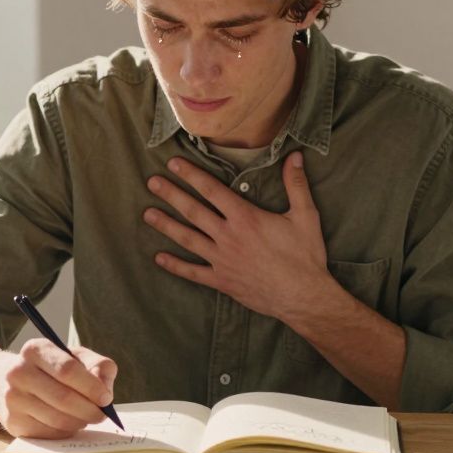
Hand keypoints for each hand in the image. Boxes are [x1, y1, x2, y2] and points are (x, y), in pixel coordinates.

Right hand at [0, 339, 117, 438]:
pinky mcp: (13, 422)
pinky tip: (69, 423)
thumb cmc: (51, 369)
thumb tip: (104, 390)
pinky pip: (48, 433)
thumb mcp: (75, 357)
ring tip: (86, 417)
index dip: (91, 387)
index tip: (106, 398)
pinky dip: (65, 431)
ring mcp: (12, 398)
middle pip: (63, 397)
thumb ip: (97, 365)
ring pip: (57, 419)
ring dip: (79, 422)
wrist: (7, 382)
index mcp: (35, 350)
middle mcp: (18, 372)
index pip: (67, 370)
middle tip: (101, 415)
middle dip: (89, 410)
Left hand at [143, 151, 333, 320]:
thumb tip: (295, 155)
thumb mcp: (305, 216)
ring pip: (188, 239)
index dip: (191, 175)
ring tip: (147, 214)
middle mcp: (228, 236)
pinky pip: (193, 272)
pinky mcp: (221, 280)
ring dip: (166, 225)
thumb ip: (296, 184)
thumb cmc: (304, 256)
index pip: (212, 190)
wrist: (302, 296)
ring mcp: (222, 260)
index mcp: (245, 218)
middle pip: (193, 211)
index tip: (174, 163)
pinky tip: (159, 258)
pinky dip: (175, 266)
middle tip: (152, 182)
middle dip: (171, 194)